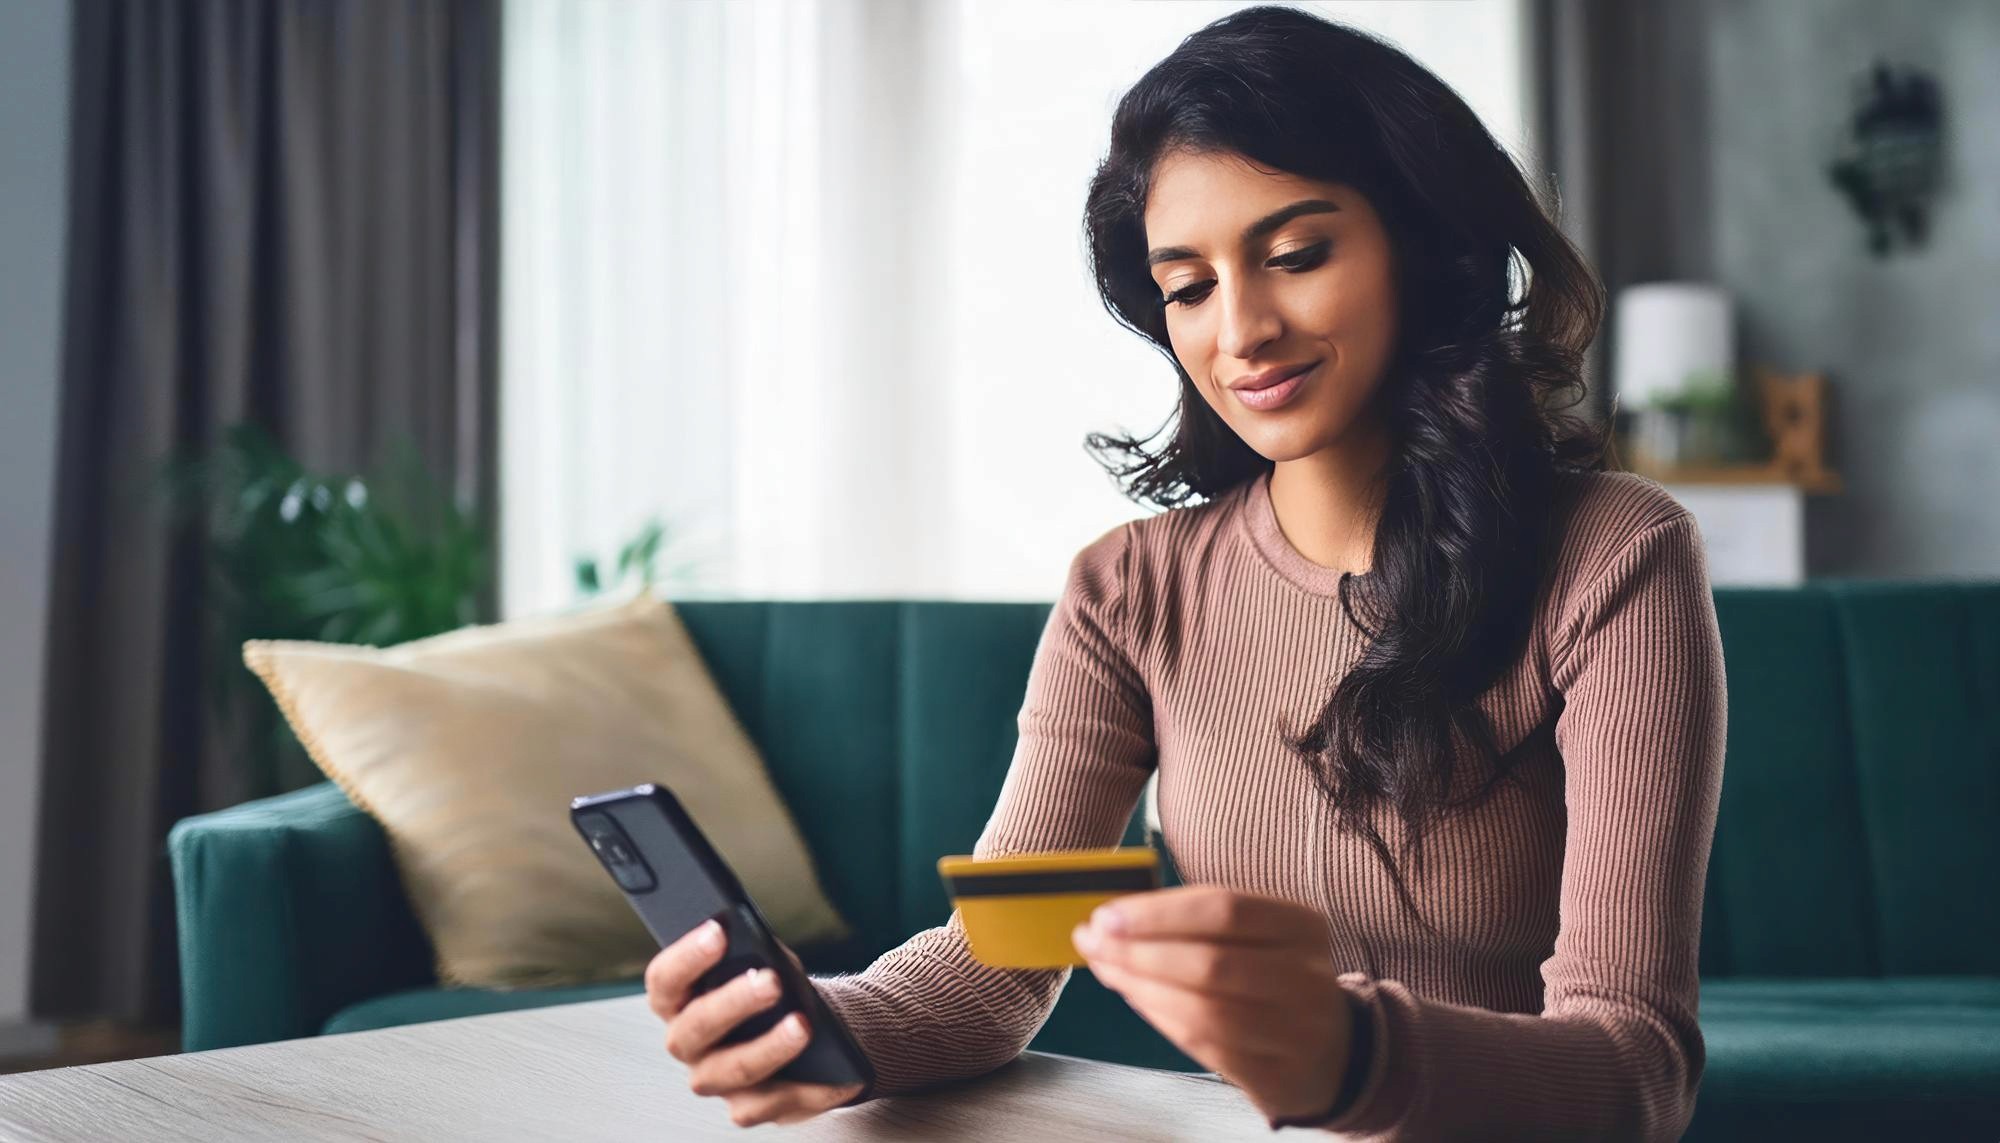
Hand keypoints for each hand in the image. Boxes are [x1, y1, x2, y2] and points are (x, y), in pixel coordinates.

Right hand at [645, 919, 864, 1126]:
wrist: (808, 1027)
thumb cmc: (777, 985)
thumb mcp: (768, 961)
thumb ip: (758, 953)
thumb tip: (764, 950)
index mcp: (678, 1001)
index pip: (665, 980)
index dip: (685, 957)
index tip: (718, 931)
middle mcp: (687, 1044)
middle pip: (695, 1028)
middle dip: (733, 1003)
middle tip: (772, 981)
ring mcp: (715, 1080)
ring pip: (733, 1070)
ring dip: (769, 1048)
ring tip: (803, 1024)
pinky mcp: (747, 1108)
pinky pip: (773, 1103)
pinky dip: (810, 1087)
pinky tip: (840, 1075)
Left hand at [1071, 886, 1353, 1123]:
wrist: (1333, 1052)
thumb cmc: (1274, 980)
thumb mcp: (1257, 938)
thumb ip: (1195, 924)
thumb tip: (1114, 920)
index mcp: (1301, 926)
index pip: (1224, 908)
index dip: (1159, 911)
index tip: (1106, 913)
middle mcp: (1306, 976)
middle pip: (1211, 961)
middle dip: (1140, 951)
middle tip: (1093, 942)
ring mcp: (1297, 1030)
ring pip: (1205, 1010)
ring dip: (1143, 989)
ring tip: (1108, 970)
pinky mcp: (1278, 1074)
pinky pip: (1206, 1047)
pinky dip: (1162, 1019)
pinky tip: (1136, 999)